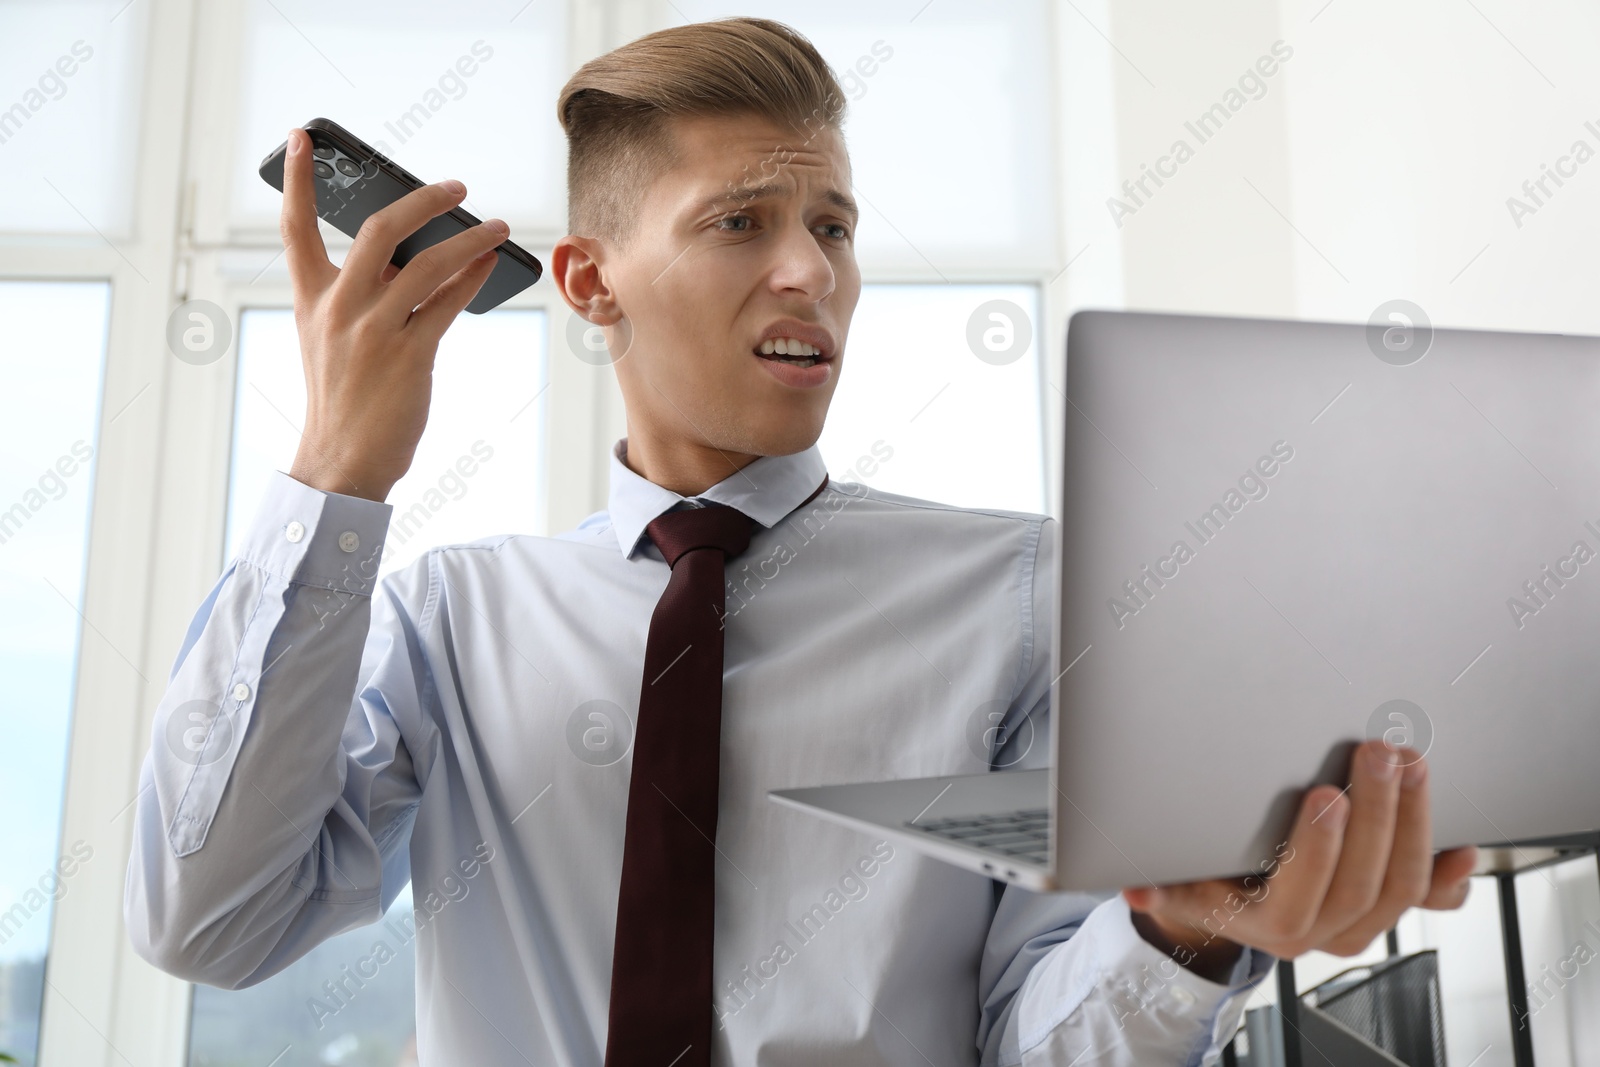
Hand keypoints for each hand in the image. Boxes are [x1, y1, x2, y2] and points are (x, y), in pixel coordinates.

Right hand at [279, 126, 510, 501]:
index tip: (301, 136)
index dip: (296, 179)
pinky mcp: (408, 356)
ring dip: (469, 239)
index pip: (295, 228)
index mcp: (309, 300)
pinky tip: (488, 266)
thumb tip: (415, 259)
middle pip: (381, 230)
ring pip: (427, 264)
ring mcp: (373, 331)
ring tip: (496, 227)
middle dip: (423, 199)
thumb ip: (358, 297)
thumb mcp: (329, 340)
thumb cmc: (342, 399)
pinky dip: (471, 279)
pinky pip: (447, 304)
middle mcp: (337, 308)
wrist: (340, 459)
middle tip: (456, 186)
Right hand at [1121, 739, 1477, 981]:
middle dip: (1378, 812)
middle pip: (1363, 884)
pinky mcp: (1384, 906)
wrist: (1229, 899)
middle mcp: (1315, 931)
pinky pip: (1429, 901)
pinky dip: (1450, 876)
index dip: (1317, 852)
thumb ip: (1157, 877)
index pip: (1296, 901)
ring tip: (1410, 763)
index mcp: (1261, 924)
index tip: (1324, 795)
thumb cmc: (1201, 872)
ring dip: (1414, 821)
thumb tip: (1135, 889)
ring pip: (1401, 886)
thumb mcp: (1173, 873)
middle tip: (1378, 753)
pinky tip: (1462, 845)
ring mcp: (1355, 922)